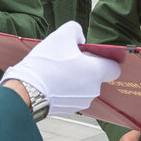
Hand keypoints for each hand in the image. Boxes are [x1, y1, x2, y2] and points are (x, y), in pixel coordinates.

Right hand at [1, 21, 119, 115]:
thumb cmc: (45, 65)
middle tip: (68, 58)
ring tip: (57, 70)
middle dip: (86, 66)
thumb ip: (76, 31)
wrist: (26, 90)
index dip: (105, 58)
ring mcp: (81, 102)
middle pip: (96, 75)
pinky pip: (73, 95)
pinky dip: (66, 88)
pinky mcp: (69, 109)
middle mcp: (93, 90)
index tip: (92, 53)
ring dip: (75, 77)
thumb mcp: (61, 35)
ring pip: (84, 85)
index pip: (115, 67)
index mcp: (96, 72)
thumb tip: (79, 38)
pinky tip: (52, 80)